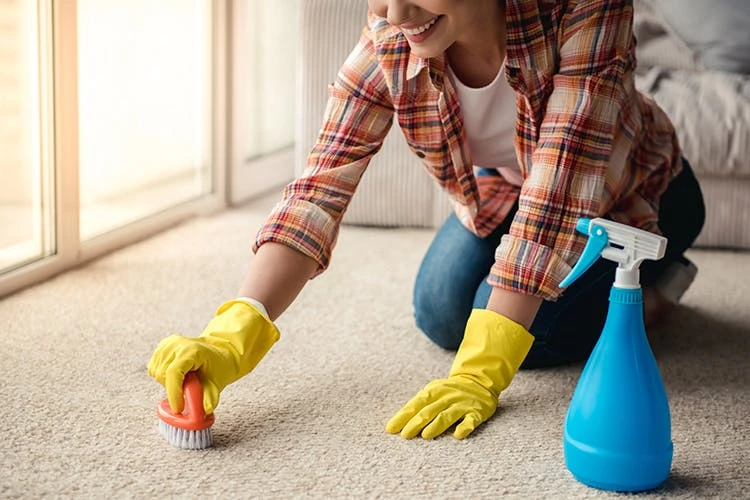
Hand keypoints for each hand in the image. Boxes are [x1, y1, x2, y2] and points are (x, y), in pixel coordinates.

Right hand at [147, 299, 279, 413]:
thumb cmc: (222, 364)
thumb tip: (204, 411)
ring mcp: (169, 343)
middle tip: (189, 390)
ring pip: (156, 370)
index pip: (173, 374)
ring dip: (168, 380)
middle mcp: (178, 344)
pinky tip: (179, 375)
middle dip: (173, 386)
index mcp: (191, 351)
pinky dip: (163, 374)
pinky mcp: (164, 346)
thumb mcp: (219, 381)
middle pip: (162, 373)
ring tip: (187, 380)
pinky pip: (154, 366)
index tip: (179, 408)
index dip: (174, 394)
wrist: (225, 345)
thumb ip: (210, 396)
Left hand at [386, 309, 533, 438]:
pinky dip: (464, 427)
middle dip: (415, 423)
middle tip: (404, 435)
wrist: (479, 380)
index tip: (391, 429)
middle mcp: (446, 397)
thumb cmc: (449, 390)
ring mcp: (462, 404)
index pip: (414, 405)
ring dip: (436, 425)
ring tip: (425, 435)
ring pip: (447, 415)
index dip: (402, 417)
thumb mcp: (433, 391)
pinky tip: (457, 435)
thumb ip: (419, 404)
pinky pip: (470, 421)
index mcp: (433, 391)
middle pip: (428, 411)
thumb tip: (398, 422)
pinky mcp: (476, 412)